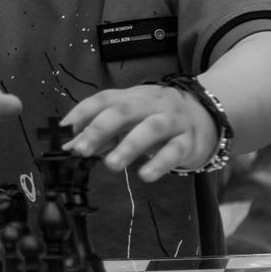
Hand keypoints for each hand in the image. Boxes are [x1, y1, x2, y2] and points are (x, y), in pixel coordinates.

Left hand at [59, 84, 217, 181]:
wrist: (206, 116)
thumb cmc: (158, 118)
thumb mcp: (130, 120)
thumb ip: (103, 131)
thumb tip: (71, 145)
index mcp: (133, 96)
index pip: (104, 98)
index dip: (83, 111)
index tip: (64, 129)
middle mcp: (151, 103)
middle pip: (124, 110)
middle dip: (100, 129)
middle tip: (81, 150)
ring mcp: (172, 120)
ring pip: (150, 128)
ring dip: (128, 146)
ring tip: (111, 165)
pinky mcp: (188, 141)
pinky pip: (175, 151)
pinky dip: (159, 163)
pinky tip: (145, 175)